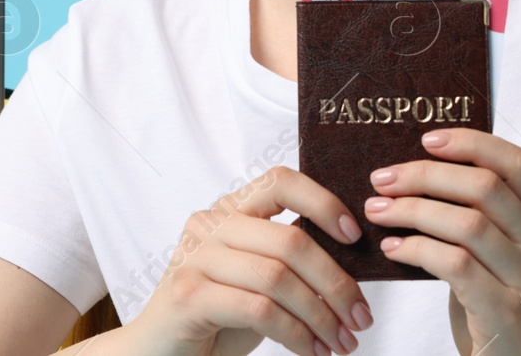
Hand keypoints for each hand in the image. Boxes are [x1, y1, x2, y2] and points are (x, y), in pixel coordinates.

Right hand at [122, 165, 374, 355]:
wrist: (159, 353)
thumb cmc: (217, 315)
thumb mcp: (258, 279)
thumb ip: (289, 259)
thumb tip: (353, 261)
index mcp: (231, 209)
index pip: (281, 181)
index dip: (323, 202)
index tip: (355, 237)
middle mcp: (211, 224)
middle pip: (290, 240)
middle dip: (337, 283)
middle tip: (362, 318)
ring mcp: (196, 257)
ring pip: (278, 277)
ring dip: (321, 316)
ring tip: (343, 342)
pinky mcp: (189, 295)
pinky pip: (259, 309)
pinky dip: (296, 333)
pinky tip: (312, 350)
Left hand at [365, 128, 520, 355]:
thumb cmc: (501, 308)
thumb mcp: (503, 257)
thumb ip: (480, 218)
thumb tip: (416, 174)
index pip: (518, 165)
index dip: (472, 144)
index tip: (427, 140)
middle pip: (485, 188)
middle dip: (426, 176)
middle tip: (382, 179)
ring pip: (467, 224)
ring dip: (412, 211)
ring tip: (376, 211)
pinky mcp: (506, 314)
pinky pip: (455, 265)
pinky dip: (416, 249)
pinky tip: (392, 248)